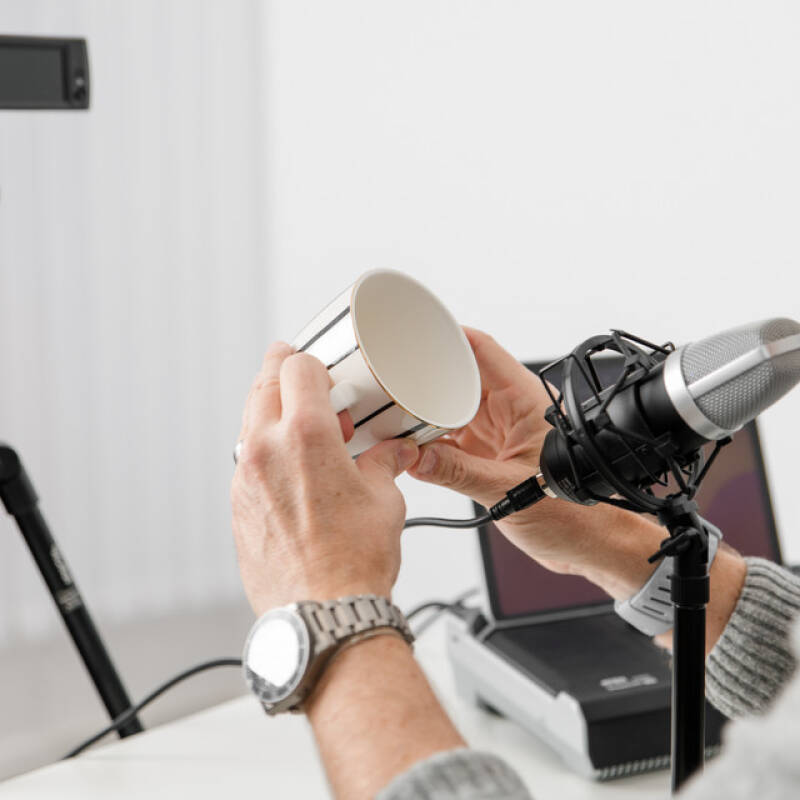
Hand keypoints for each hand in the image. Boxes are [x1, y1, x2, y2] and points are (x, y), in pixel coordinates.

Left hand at [231, 343, 418, 614]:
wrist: (322, 612)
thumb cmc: (353, 561)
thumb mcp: (384, 500)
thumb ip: (385, 464)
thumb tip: (395, 453)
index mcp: (307, 436)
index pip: (296, 368)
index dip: (312, 362)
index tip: (323, 370)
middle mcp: (267, 450)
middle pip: (264, 385)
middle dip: (282, 373)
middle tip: (303, 379)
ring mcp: (245, 478)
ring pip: (250, 421)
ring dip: (272, 412)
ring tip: (304, 429)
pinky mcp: (237, 505)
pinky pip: (246, 459)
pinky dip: (265, 450)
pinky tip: (292, 469)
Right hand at [407, 327, 660, 576]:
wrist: (588, 546)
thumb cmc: (575, 515)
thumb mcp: (511, 491)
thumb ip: (460, 474)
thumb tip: (417, 457)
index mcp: (525, 402)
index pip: (484, 351)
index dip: (450, 336)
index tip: (417, 332)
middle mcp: (509, 411)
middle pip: (460, 378)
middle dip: (426, 377)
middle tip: (392, 379)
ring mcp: (496, 433)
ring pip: (451, 408)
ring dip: (425, 412)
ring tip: (392, 412)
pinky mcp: (487, 456)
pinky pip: (450, 440)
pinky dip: (429, 443)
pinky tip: (408, 447)